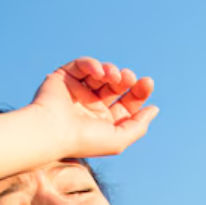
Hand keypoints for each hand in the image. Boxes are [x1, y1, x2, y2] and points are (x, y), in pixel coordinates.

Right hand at [30, 57, 159, 157]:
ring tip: (114, 77)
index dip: (139, 92)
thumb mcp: (119, 139)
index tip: (147, 84)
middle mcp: (91, 106)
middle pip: (117, 86)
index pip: (127, 103)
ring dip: (112, 71)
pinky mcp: (64, 77)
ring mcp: (78, 91)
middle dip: (127, 79)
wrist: (52, 131)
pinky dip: (93, 64)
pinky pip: (82, 65)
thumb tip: (153, 109)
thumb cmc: (84, 140)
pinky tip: (99, 72)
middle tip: (130, 78)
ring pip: (101, 74)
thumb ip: (139, 126)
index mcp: (104, 121)